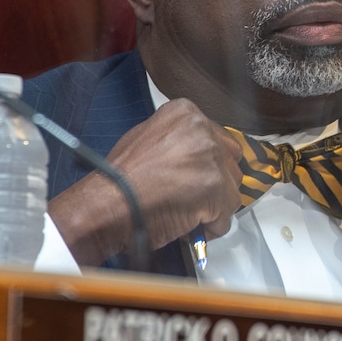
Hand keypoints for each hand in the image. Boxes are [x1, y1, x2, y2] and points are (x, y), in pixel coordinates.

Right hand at [47, 98, 240, 265]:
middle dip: (215, 182)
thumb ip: (178, 140)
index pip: (217, 138)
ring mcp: (213, 159)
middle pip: (230, 161)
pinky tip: (187, 225)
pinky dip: (210, 227)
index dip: (207, 162)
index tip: (195, 175)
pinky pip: (226, 216)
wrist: (109, 202)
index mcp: (186, 113)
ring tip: (183, 211)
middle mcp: (204, 130)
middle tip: (191, 196)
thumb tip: (195, 156)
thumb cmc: (120, 177)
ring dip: (213, 205)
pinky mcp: (218, 190)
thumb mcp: (146, 137)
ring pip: (231, 188)